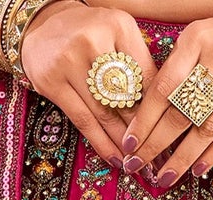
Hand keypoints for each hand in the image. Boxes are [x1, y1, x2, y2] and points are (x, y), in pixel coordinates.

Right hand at [20, 1, 159, 165]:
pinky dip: (101, 143)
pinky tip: (114, 158)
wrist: (43, 24)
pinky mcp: (52, 83)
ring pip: (105, 113)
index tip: (169, 133)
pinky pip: (83, 121)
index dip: (158, 109)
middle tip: (157, 155)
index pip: (146, 76)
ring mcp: (69, 62)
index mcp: (118, 26)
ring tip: (138, 162)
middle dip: (143, 131)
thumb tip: (162, 109)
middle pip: (126, 98)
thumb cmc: (90, 32)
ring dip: (123, 143)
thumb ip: (139, 63)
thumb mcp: (119, 34)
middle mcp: (93, 41)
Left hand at [121, 0, 212, 187]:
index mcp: (196, 39)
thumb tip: (150, 112)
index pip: (163, 87)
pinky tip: (197, 169)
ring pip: (206, 127)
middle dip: (155, 144)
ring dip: (182, 157)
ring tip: (165, 176)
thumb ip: (181, 66)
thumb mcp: (204, 36)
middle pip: (180, 111)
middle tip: (138, 166)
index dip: (144, 119)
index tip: (130, 142)